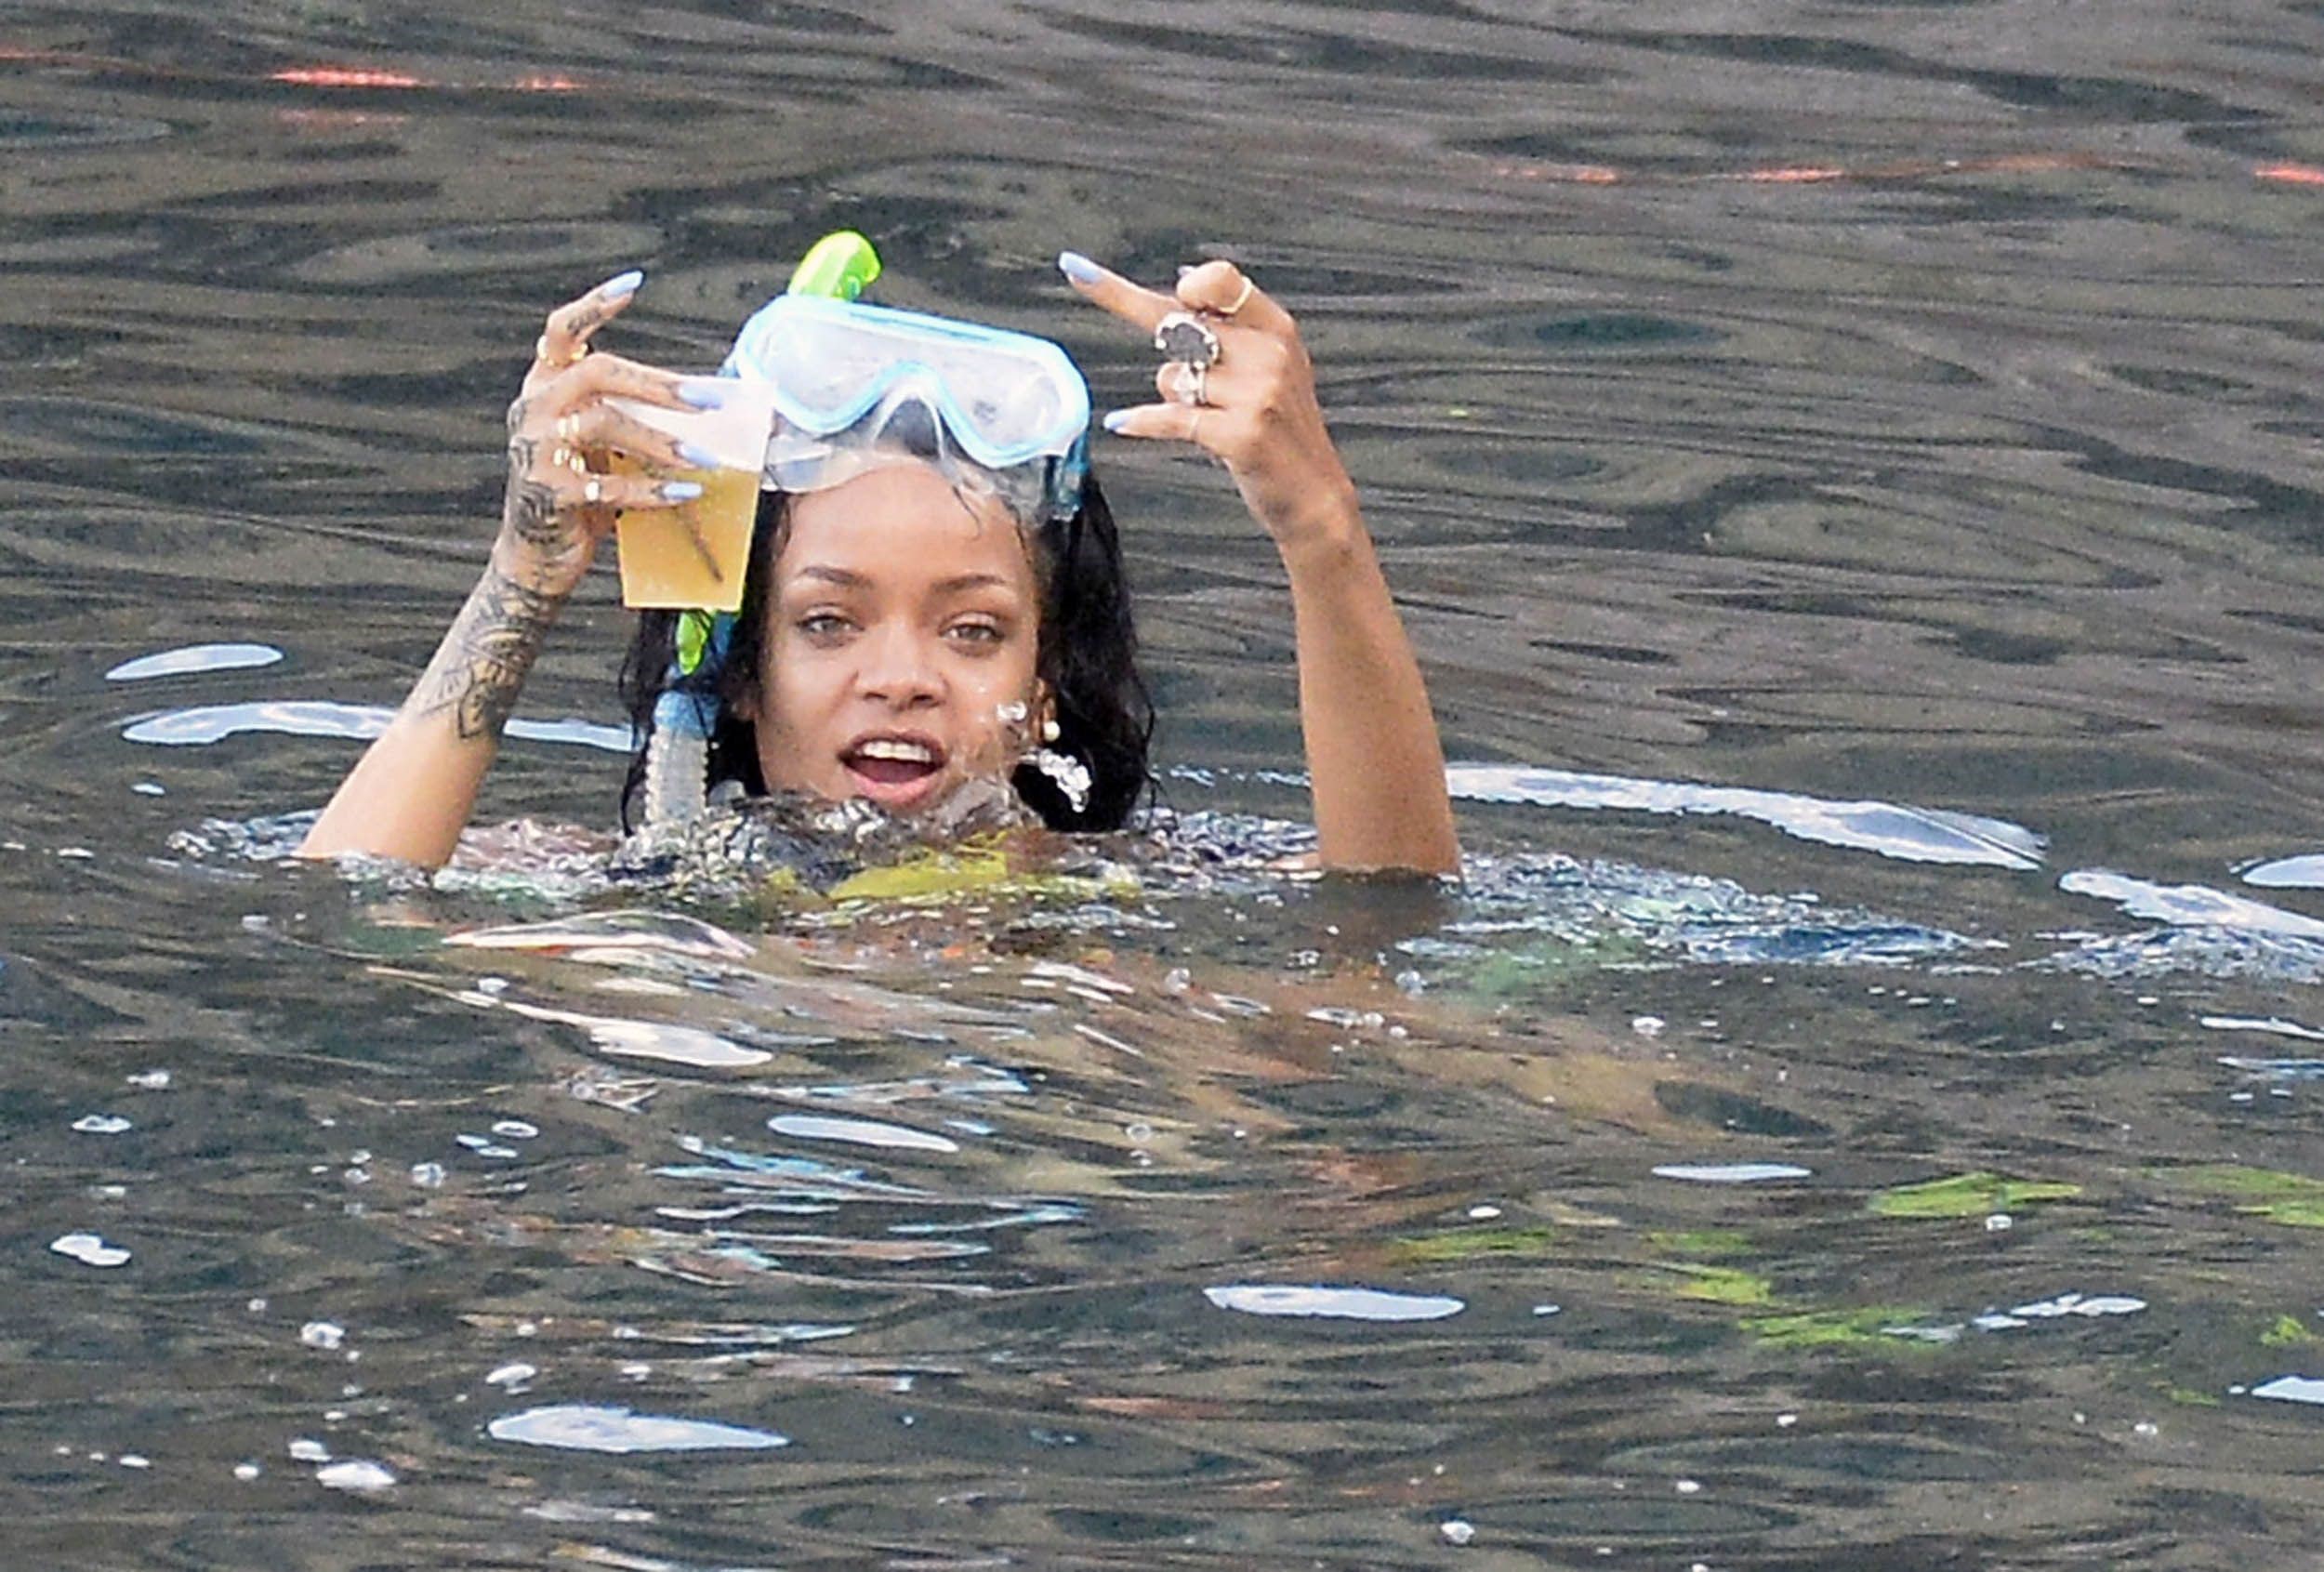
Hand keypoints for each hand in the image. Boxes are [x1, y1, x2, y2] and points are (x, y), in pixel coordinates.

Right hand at [497, 271, 722, 595]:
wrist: (535, 556)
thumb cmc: (579, 495)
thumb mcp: (602, 450)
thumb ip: (633, 420)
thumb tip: (705, 405)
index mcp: (544, 388)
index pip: (563, 332)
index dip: (594, 305)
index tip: (633, 283)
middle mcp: (533, 409)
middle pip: (597, 372)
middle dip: (658, 384)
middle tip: (708, 402)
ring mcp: (534, 450)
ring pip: (604, 424)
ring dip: (662, 442)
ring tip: (707, 459)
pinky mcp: (547, 493)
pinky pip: (608, 485)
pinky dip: (653, 490)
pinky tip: (687, 493)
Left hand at [1063, 255, 1358, 548]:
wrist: (1316, 499)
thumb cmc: (1284, 434)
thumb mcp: (1273, 368)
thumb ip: (1233, 327)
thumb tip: (1185, 279)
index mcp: (1277, 329)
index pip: (1222, 280)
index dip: (1183, 280)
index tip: (1145, 272)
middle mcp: (1268, 353)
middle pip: (1179, 320)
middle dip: (1120, 297)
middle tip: (1078, 271)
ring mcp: (1257, 394)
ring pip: (1172, 375)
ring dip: (1171, 395)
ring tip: (1203, 415)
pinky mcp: (1241, 433)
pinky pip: (1170, 417)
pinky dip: (1142, 421)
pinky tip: (1122, 422)